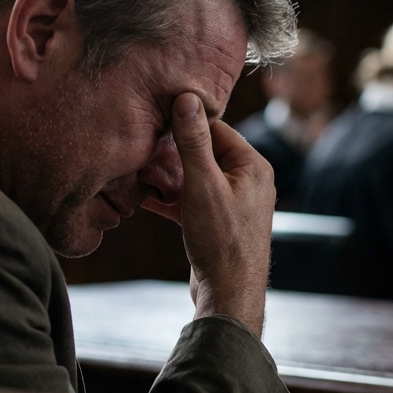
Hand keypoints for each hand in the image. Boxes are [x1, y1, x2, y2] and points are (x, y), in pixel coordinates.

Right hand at [143, 93, 273, 335]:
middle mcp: (247, 181)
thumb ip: (193, 141)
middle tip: (143, 146)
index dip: (186, 123)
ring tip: (139, 171)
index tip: (157, 117)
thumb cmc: (221, 240)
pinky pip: (192, 200)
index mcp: (252, 166)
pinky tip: (146, 198)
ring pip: (195, 177)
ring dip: (168, 176)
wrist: (229, 294)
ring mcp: (233, 202)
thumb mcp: (202, 185)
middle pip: (204, 152)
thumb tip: (186, 98)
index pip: (216, 128)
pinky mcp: (218, 222)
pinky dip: (171, 198)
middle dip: (173, 151)